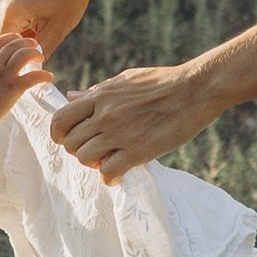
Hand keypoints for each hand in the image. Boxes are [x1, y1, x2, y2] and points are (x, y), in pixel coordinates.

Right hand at [0, 0, 108, 58]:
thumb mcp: (59, 28)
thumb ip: (41, 51)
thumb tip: (28, 70)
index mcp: (11, 11)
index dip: (8, 62)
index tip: (21, 66)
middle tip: (20, 54)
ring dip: (3, 35)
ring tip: (30, 33)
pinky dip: (6, 19)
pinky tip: (30, 17)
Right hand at [0, 30, 51, 125]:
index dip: (12, 37)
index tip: (19, 38)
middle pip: (13, 45)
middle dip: (26, 42)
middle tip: (35, 44)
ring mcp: (3, 76)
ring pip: (24, 55)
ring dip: (35, 54)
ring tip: (40, 58)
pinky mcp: (13, 89)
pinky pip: (32, 77)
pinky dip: (43, 75)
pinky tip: (49, 77)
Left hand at [49, 61, 217, 184]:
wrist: (197, 89)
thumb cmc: (163, 82)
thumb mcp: (126, 80)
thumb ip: (97, 92)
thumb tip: (71, 96)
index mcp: (101, 96)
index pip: (60, 120)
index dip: (60, 134)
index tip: (70, 139)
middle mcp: (106, 115)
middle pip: (71, 144)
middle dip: (80, 150)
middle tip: (97, 150)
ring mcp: (121, 134)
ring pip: (85, 159)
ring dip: (94, 163)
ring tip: (109, 158)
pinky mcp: (139, 151)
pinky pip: (108, 172)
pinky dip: (110, 176)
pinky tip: (120, 171)